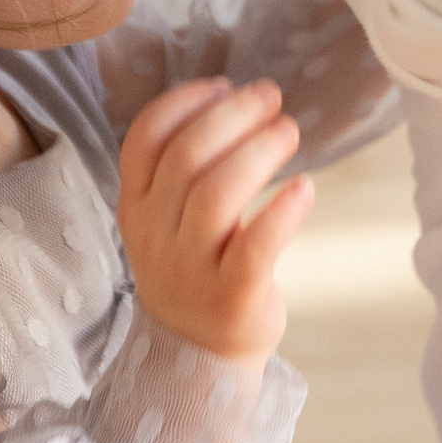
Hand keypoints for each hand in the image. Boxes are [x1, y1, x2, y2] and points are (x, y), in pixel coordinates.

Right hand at [116, 77, 311, 366]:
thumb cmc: (194, 267)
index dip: (185, 103)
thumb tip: (236, 98)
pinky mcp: (231, 298)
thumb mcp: (168, 218)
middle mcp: (155, 235)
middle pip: (187, 158)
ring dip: (259, 152)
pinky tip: (305, 188)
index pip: (144, 139)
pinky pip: (255, 249)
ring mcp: (190, 269)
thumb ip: (184, 167)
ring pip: (217, 195)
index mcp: (135, 206)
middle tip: (272, 97)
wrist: (195, 358)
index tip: (225, 85)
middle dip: (233, 117)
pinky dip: (282, 213)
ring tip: (290, 130)